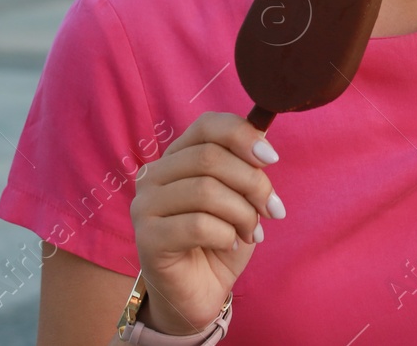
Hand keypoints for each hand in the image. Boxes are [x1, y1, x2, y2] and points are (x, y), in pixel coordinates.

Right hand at [129, 112, 283, 333]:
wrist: (201, 291)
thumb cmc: (221, 238)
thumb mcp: (240, 196)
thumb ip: (246, 167)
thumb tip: (264, 146)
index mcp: (176, 156)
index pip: (207, 124)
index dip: (243, 135)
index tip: (272, 158)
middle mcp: (153, 175)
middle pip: (211, 158)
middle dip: (253, 183)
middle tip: (272, 210)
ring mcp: (144, 206)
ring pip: (206, 191)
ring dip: (243, 213)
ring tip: (252, 232)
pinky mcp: (146, 239)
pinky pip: (198, 225)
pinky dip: (226, 234)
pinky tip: (230, 243)